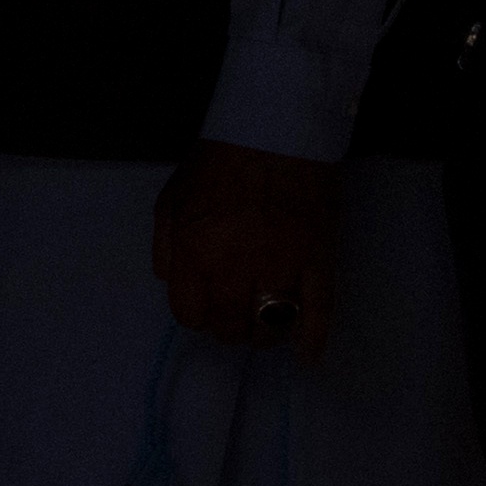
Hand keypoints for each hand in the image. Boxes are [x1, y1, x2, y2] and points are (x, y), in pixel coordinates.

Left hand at [151, 142, 344, 357]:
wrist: (277, 128)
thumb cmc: (220, 160)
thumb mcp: (171, 198)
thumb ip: (165, 246)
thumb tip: (172, 283)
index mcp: (196, 251)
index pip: (190, 313)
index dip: (196, 315)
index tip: (205, 307)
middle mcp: (236, 266)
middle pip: (230, 325)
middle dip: (228, 328)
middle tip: (234, 319)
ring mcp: (282, 264)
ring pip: (271, 324)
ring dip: (263, 334)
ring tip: (264, 326)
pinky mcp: (319, 258)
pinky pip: (320, 309)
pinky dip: (314, 337)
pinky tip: (307, 356)